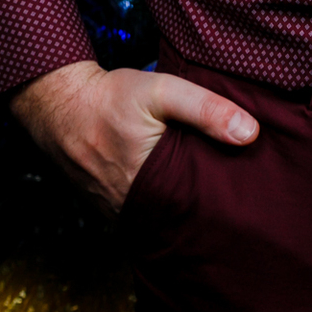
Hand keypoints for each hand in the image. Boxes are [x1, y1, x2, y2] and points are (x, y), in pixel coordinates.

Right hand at [8, 59, 258, 216]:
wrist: (60, 105)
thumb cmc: (111, 97)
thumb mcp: (162, 91)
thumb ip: (206, 110)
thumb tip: (251, 134)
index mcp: (150, 185)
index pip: (199, 208)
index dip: (222, 201)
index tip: (246, 194)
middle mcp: (131, 209)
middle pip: (181, 217)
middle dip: (205, 210)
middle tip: (235, 199)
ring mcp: (116, 214)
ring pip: (160, 220)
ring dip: (180, 211)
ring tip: (209, 199)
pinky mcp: (107, 211)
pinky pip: (141, 218)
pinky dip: (158, 209)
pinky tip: (175, 197)